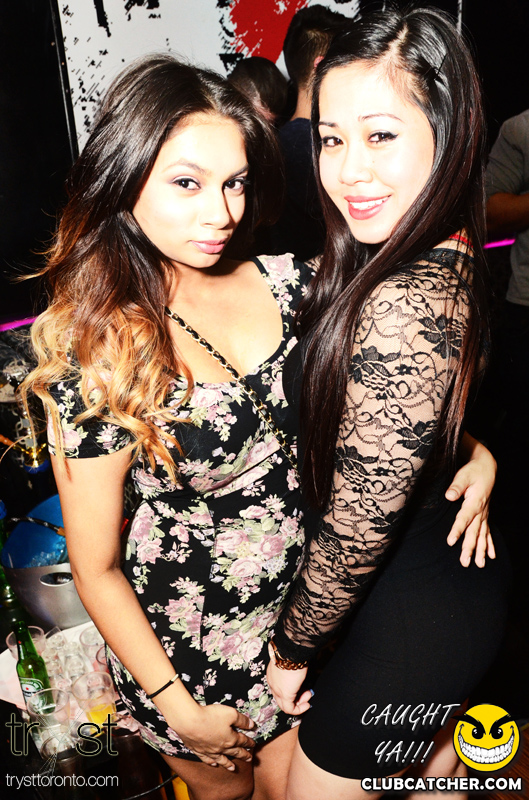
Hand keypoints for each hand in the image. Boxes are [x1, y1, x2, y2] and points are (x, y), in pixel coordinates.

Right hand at [171, 703, 255, 770]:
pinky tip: (214, 764)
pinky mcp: (198, 750)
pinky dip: (211, 763)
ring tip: (233, 769)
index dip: (249, 742)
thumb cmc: (211, 716)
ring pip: (221, 759)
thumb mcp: (231, 714)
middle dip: (242, 755)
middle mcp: (221, 748)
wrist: (190, 722)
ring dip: (228, 764)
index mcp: (230, 739)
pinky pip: (207, 759)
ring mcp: (209, 751)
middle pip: (234, 752)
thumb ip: (242, 720)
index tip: (253, 744)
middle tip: (249, 759)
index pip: (242, 741)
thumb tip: (252, 725)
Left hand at [266, 646, 310, 714]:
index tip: (302, 687)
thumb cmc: (292, 653)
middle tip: (306, 693)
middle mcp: (272, 683)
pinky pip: (289, 709)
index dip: (292, 690)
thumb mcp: (291, 664)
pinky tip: (307, 704)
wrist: (290, 651)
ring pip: (285, 704)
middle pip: (282, 697)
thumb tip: (300, 675)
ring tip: (308, 696)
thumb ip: (293, 672)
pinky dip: (298, 710)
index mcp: (272, 674)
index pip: (280, 688)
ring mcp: (277, 690)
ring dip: (299, 703)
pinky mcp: (284, 695)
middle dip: (296, 697)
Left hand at [446, 437, 495, 567]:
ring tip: (479, 565)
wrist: (486, 468)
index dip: (458, 530)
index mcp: (475, 501)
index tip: (451, 542)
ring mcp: (484, 514)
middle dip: (470, 548)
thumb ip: (456, 486)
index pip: (464, 518)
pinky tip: (492, 557)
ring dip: (481, 551)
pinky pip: (488, 533)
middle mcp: (481, 511)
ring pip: (482, 535)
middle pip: (474, 531)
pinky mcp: (485, 515)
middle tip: (465, 562)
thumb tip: (449, 496)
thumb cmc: (473, 471)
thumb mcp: (463, 475)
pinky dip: (490, 545)